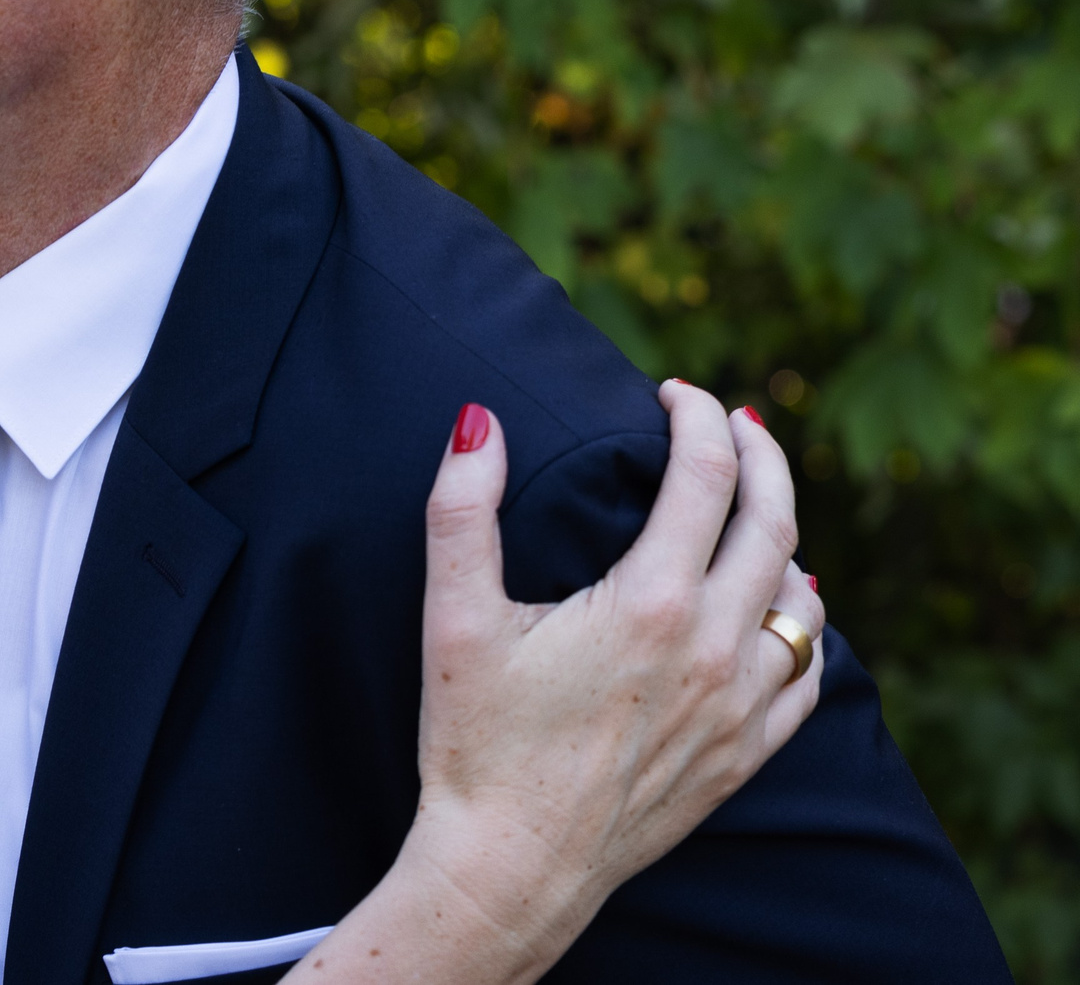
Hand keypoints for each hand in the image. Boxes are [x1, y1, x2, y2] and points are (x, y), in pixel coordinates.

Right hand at [294, 382, 824, 983]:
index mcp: (647, 602)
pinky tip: (782, 607)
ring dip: (787, 536)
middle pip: (775, 522)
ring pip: (802, 598)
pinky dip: (804, 624)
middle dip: (762, 454)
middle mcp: (711, 648)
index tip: (675, 393)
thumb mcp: (453, 618)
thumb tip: (479, 421)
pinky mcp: (743, 755)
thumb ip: (462, 508)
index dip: (698, 417)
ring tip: (758, 505)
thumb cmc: (476, 742)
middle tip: (737, 418)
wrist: (510, 865)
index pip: (706, 476)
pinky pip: (806, 675)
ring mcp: (738, 707)